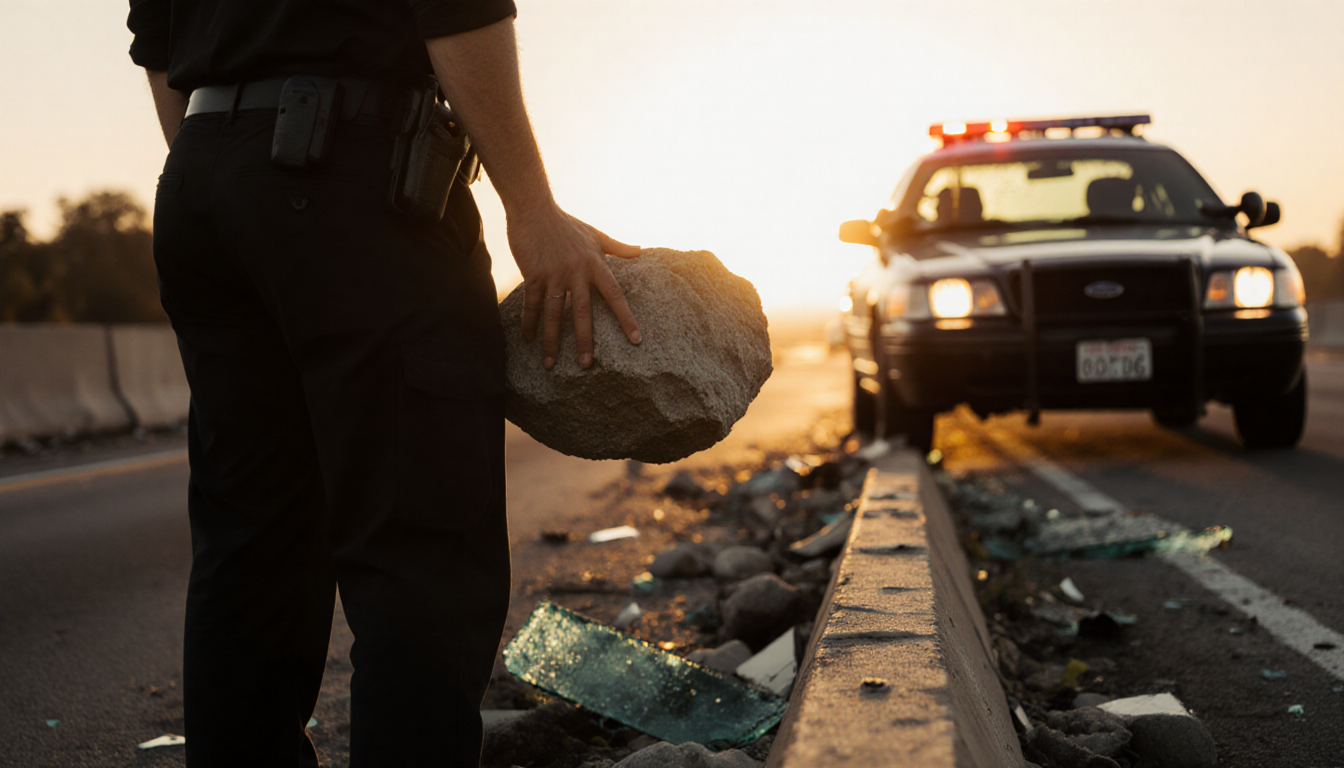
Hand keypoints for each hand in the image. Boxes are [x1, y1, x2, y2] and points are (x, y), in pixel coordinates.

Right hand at [508, 207, 641, 369]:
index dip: (626, 318)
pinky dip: (529, 323)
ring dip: (552, 341)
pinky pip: (531, 304)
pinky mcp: (533, 275)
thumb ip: (617, 247)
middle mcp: (576, 271)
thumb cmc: (567, 224)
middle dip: (584, 339)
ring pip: (553, 314)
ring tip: (551, 365)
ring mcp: (553, 274)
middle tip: (586, 365)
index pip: (615, 295)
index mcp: (595, 264)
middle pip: (582, 311)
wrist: (535, 209)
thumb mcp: (595, 234)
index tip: (636, 340)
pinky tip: (528, 341)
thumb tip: (640, 250)